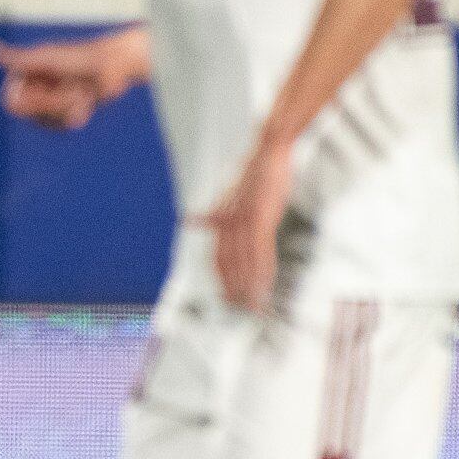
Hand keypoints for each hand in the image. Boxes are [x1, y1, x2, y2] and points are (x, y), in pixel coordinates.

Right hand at [0, 27, 147, 130]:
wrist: (118, 64)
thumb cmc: (84, 59)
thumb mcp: (49, 60)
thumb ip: (18, 58)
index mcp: (26, 71)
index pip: (13, 103)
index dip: (34, 103)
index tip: (54, 92)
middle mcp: (35, 83)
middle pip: (29, 115)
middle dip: (53, 108)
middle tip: (77, 93)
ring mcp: (49, 96)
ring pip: (45, 122)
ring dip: (66, 112)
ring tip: (83, 96)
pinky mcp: (63, 106)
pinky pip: (58, 126)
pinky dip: (73, 117)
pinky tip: (86, 103)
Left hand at [205, 137, 294, 311]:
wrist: (266, 152)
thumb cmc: (252, 174)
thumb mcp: (229, 196)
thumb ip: (213, 213)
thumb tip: (191, 219)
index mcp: (222, 219)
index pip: (219, 255)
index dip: (221, 277)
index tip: (224, 294)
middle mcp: (230, 222)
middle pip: (228, 262)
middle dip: (233, 286)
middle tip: (235, 307)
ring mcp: (245, 221)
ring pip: (245, 260)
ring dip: (249, 284)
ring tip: (251, 303)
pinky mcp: (261, 217)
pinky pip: (261, 248)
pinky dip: (263, 268)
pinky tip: (265, 282)